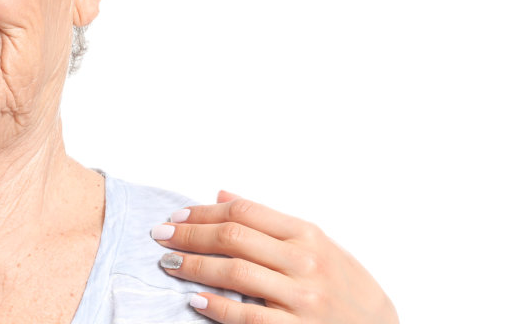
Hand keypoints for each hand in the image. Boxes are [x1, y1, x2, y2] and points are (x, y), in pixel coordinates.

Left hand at [152, 191, 395, 323]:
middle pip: (234, 237)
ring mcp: (301, 297)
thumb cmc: (346, 286)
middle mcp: (305, 262)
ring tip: (169, 263)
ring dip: (194, 266)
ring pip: (235, 272)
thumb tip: (222, 194)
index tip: (177, 216)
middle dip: (190, 235)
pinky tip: (194, 300)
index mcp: (308, 235)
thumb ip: (269, 221)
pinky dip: (216, 306)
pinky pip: (246, 317)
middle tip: (160, 235)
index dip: (203, 212)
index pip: (244, 212)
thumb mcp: (317, 244)